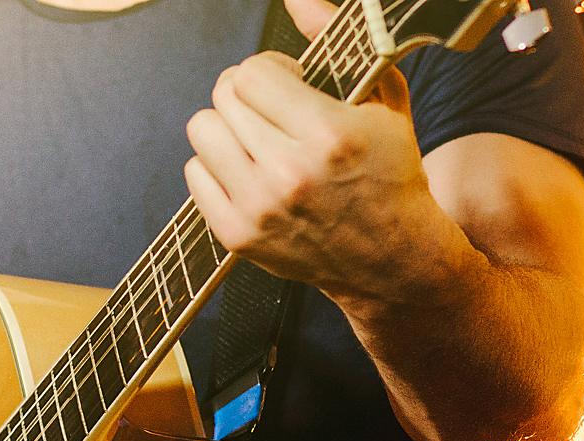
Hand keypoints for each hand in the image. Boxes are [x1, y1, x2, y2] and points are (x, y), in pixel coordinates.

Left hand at [183, 0, 448, 307]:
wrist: (388, 258)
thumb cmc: (388, 173)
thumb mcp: (383, 99)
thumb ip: (336, 40)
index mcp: (329, 135)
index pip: (252, 74)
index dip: (270, 69)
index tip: (289, 82)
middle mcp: (289, 174)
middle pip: (223, 98)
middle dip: (246, 93)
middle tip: (270, 109)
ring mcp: (258, 208)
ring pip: (201, 132)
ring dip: (226, 127)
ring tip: (256, 137)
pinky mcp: (237, 235)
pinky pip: (194, 174)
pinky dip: (214, 165)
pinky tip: (246, 169)